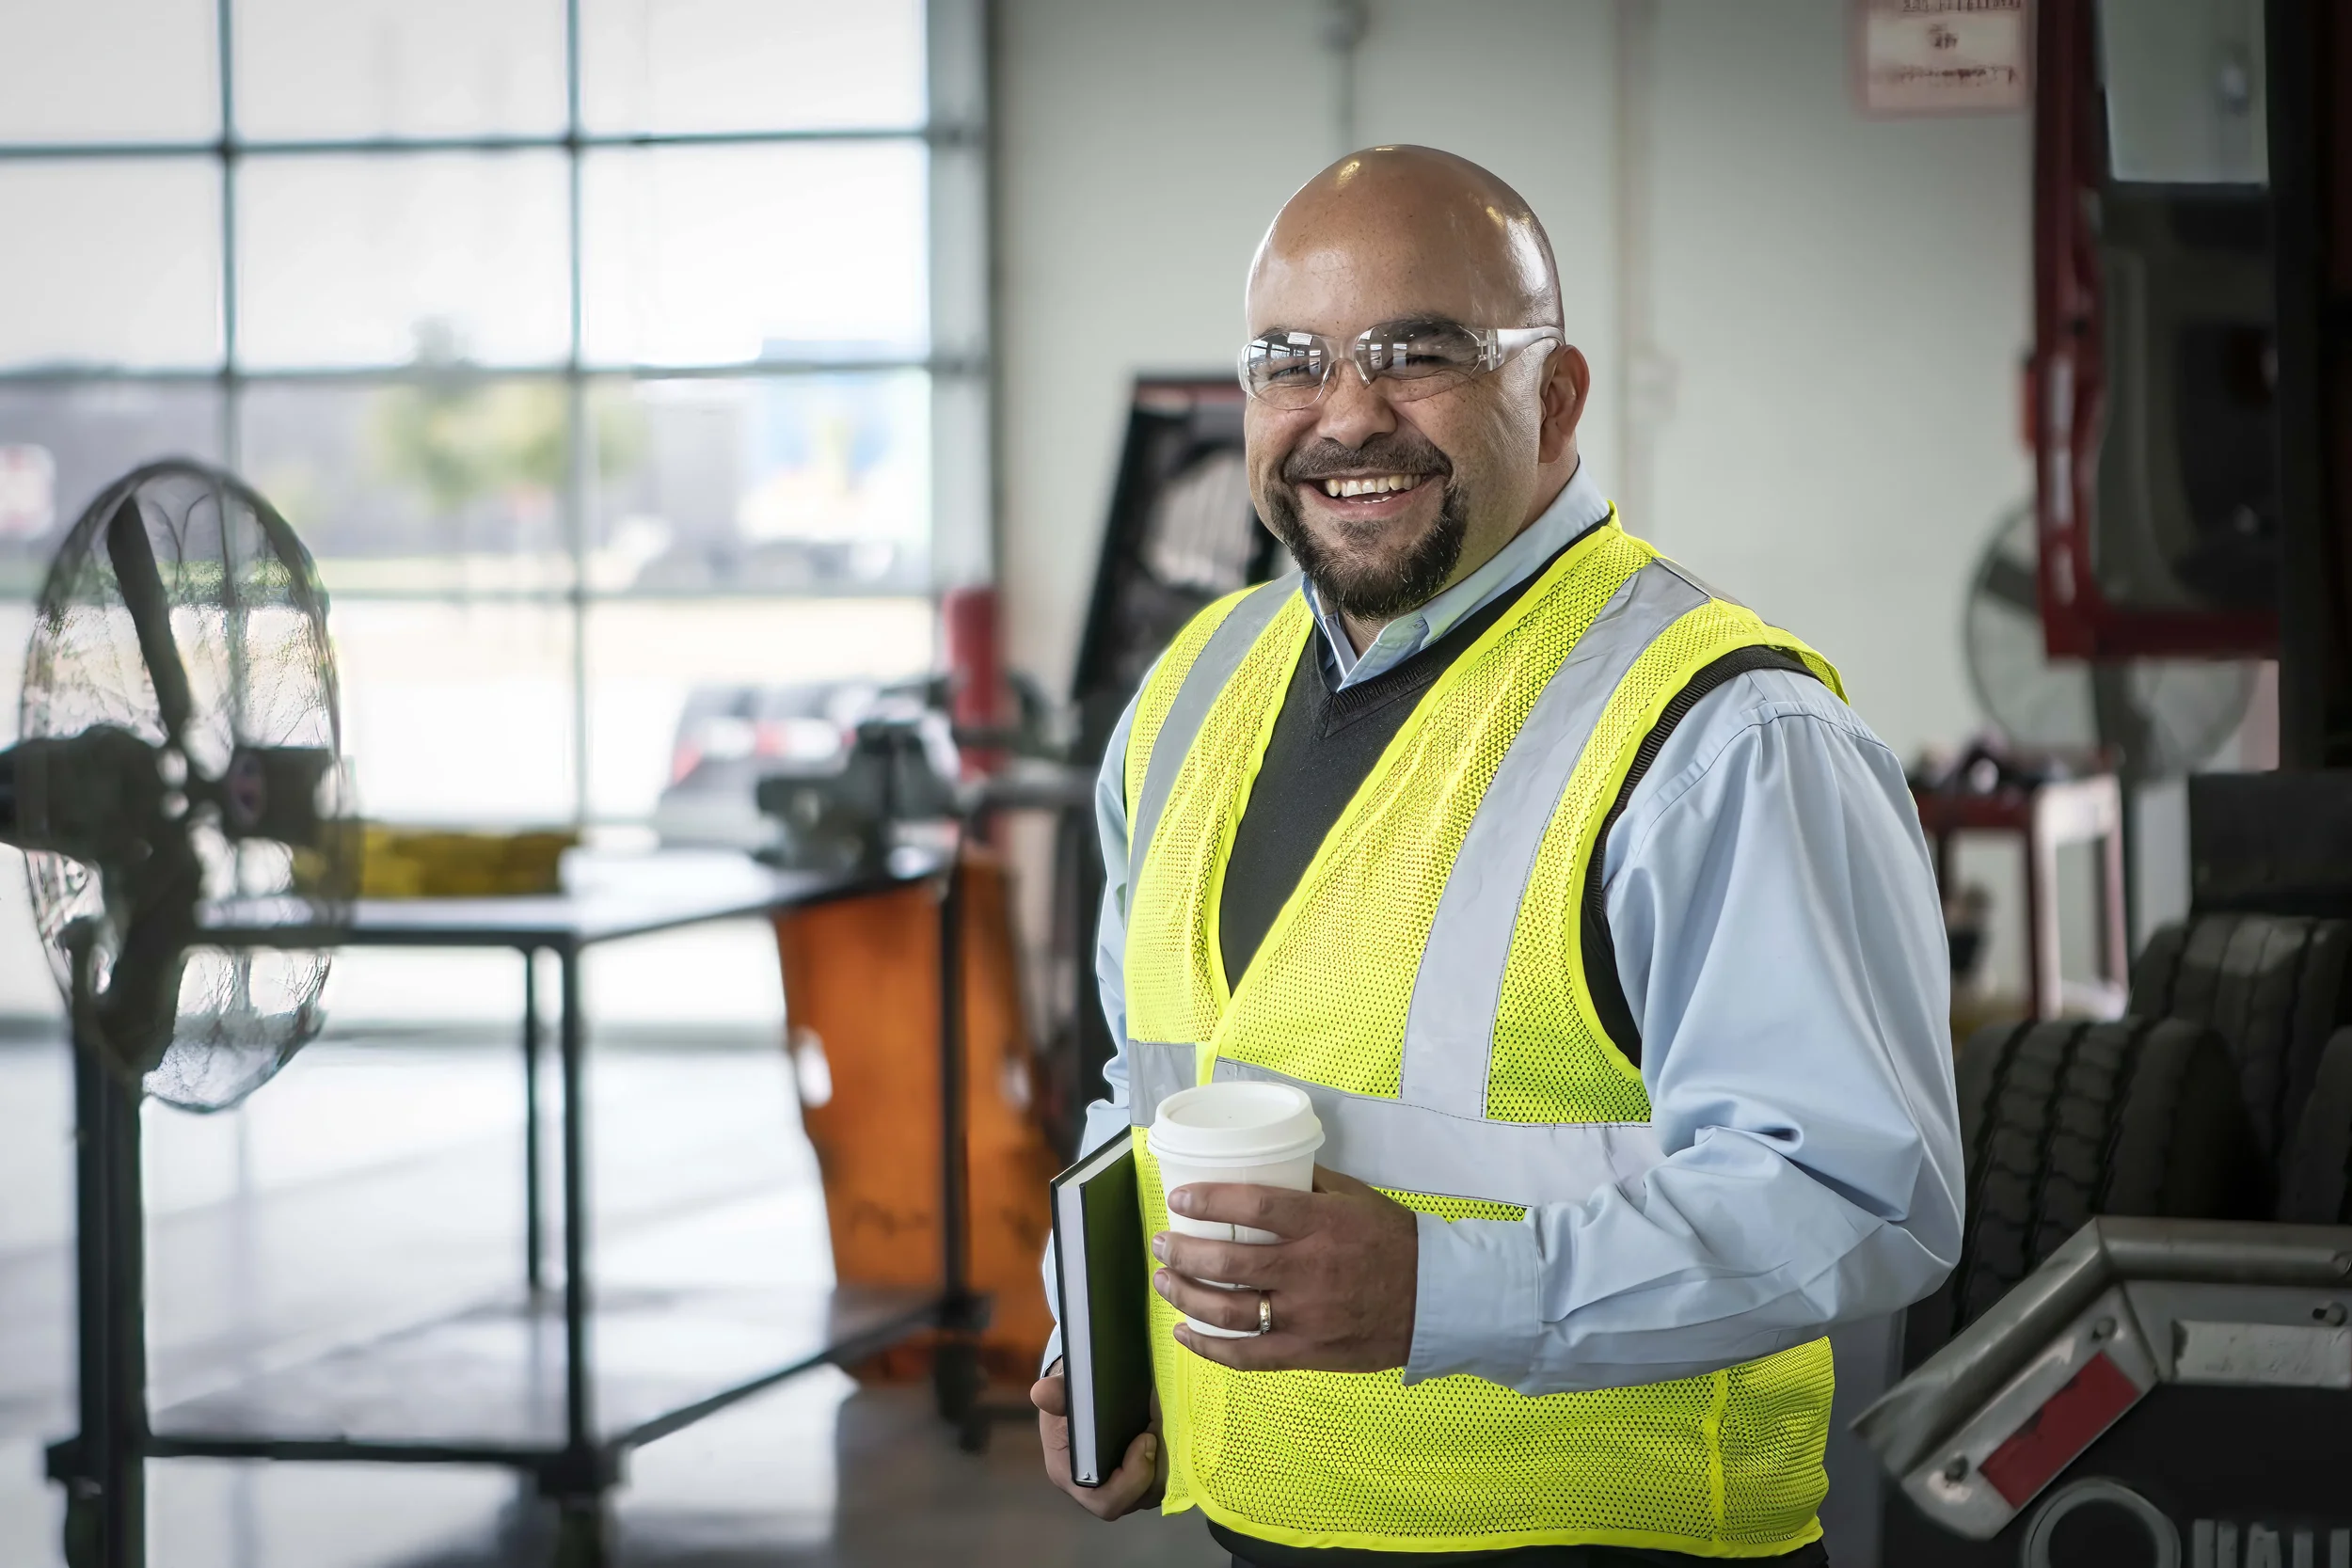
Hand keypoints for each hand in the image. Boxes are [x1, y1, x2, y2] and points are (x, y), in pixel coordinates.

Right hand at [1031, 1358, 1164, 1518]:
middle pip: (1135, 1500)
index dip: (1130, 1479)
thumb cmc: (1066, 1401)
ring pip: (1152, 1493)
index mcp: (1072, 1476)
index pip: (1104, 1500)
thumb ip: (1055, 1394)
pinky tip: (1169, 1433)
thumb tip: (1042, 1393)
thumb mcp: (1059, 1394)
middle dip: (1153, 1469)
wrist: (1076, 1400)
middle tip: (1156, 1432)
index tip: (1145, 1438)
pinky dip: (1169, 1462)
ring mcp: (1118, 1487)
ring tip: (1163, 1427)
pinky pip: (1160, 1482)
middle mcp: (1096, 1489)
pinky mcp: (1136, 1479)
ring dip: (1165, 1464)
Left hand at [1155, 1165, 1417, 1371]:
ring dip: (1186, 1296)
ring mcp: (1305, 1316)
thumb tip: (1264, 1163)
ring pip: (1229, 1311)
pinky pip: (1247, 1356)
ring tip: (1164, 1281)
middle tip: (1162, 1242)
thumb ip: (1308, 1183)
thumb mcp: (1354, 1197)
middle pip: (1229, 1263)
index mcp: (1321, 1224)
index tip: (1180, 1199)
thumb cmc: (1393, 1241)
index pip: (1254, 1208)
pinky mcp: (1307, 1352)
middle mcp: (1308, 1270)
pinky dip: (1209, 1347)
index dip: (1209, 1201)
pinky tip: (1185, 1332)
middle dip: (1183, 1252)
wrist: (1436, 1299)